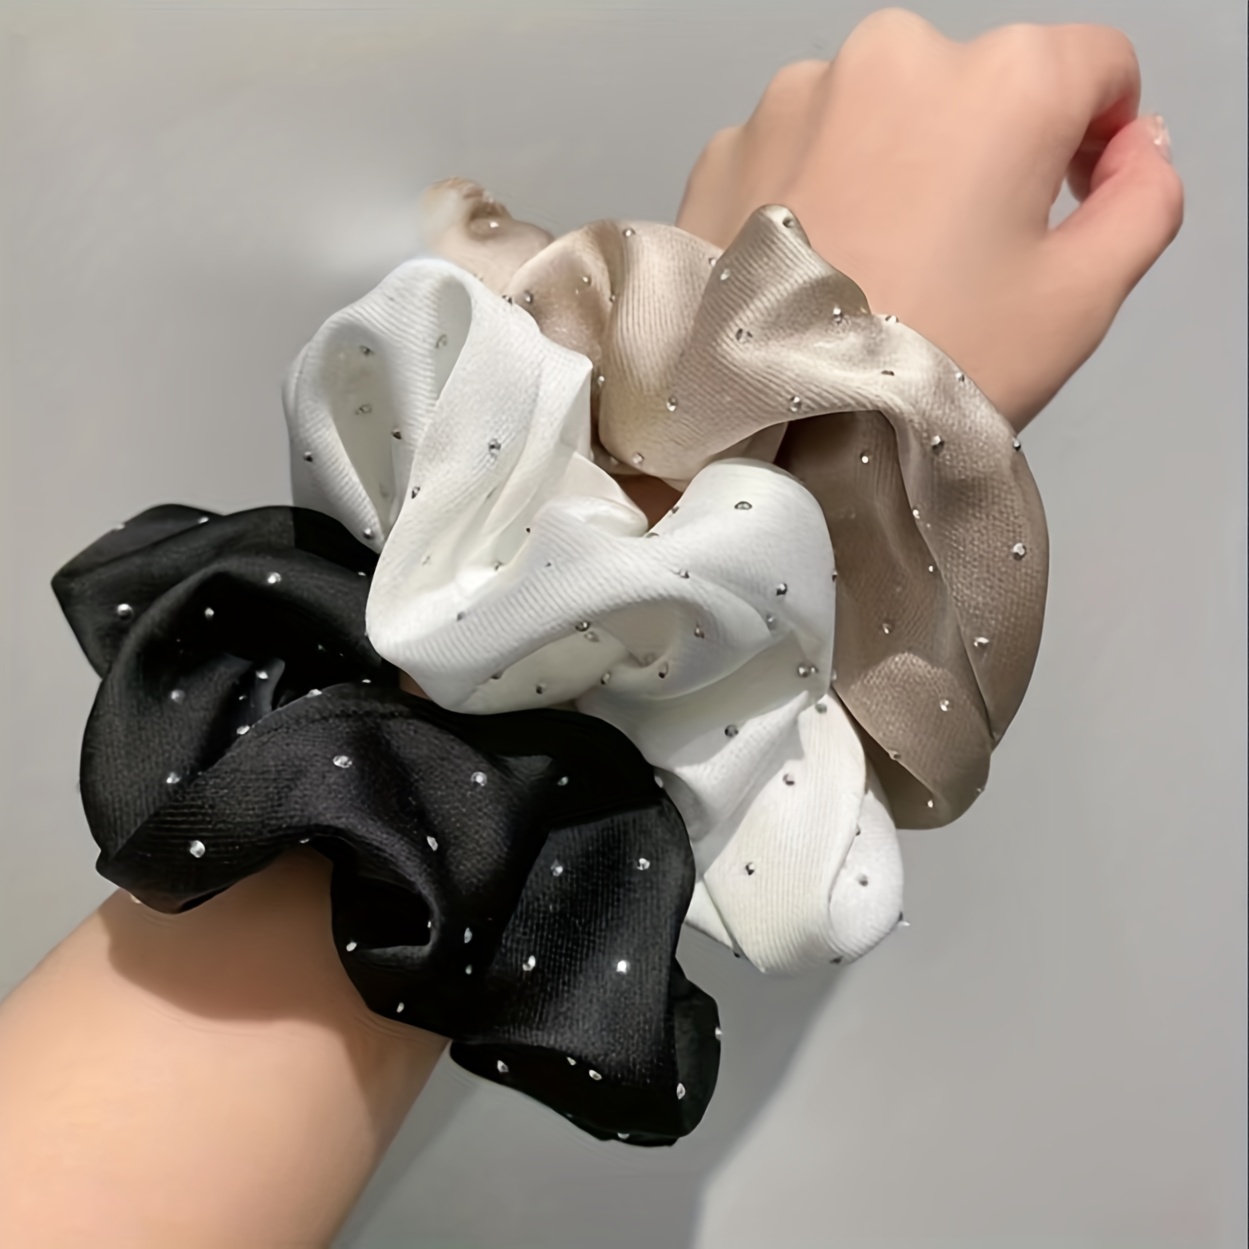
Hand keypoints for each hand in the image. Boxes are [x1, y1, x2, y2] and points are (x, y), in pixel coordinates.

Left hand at [675, 8, 1183, 429]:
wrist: (769, 433)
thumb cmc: (925, 375)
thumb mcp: (1079, 301)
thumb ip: (1144, 203)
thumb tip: (1138, 149)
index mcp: (1001, 81)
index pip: (1093, 68)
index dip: (1097, 139)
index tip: (1064, 210)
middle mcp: (892, 60)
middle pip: (974, 92)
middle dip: (981, 163)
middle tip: (956, 272)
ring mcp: (795, 100)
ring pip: (877, 120)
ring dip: (889, 176)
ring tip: (871, 280)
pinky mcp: (727, 149)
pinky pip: (796, 154)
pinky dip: (812, 198)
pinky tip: (811, 276)